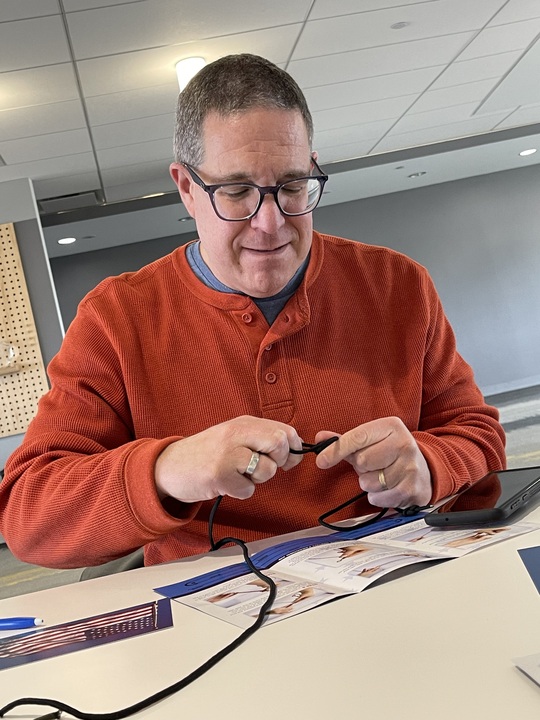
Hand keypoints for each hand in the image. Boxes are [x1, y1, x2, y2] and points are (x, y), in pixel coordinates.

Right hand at [155, 415, 302, 502]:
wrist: (168, 466)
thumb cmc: (206, 455)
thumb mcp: (233, 438)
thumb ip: (260, 439)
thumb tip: (294, 451)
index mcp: (243, 423)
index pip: (285, 430)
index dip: (293, 448)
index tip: (287, 459)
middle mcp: (236, 433)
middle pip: (279, 443)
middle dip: (279, 461)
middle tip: (262, 467)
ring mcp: (227, 453)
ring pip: (267, 469)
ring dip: (257, 479)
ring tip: (238, 474)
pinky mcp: (219, 475)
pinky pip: (248, 489)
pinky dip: (241, 492)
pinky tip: (226, 484)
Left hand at [314, 417, 431, 508]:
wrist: (426, 470)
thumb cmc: (392, 453)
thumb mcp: (372, 440)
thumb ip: (345, 440)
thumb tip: (320, 438)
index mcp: (391, 426)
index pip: (356, 438)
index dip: (335, 450)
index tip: (321, 460)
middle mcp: (403, 443)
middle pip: (361, 461)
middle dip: (361, 467)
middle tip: (373, 465)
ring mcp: (409, 466)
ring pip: (368, 482)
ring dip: (369, 483)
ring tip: (381, 475)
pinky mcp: (411, 488)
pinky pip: (377, 497)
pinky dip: (376, 496)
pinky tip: (386, 487)